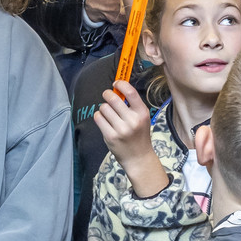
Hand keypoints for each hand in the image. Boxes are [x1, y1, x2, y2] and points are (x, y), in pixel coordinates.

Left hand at [94, 81, 167, 196]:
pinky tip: (104, 121)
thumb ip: (132, 105)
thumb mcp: (142, 118)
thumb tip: (117, 88)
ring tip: (108, 114)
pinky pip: (98, 118)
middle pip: (113, 98)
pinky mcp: (110, 136)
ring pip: (103, 108)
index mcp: (142, 113)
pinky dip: (99, 117)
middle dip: (107, 94)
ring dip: (103, 108)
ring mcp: (121, 129)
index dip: (121, 84)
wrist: (138, 157)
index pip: (130, 92)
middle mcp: (132, 121)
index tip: (116, 83)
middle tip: (107, 95)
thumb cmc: (139, 135)